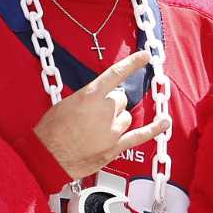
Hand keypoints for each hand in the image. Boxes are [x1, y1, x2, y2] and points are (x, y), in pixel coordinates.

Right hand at [34, 50, 171, 178]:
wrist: (47, 156)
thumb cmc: (50, 131)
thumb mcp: (65, 104)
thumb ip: (88, 98)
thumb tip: (100, 98)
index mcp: (90, 96)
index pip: (116, 74)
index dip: (133, 63)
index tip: (145, 55)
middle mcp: (105, 111)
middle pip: (121, 99)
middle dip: (111, 104)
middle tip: (94, 115)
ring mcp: (113, 130)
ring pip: (126, 118)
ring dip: (116, 120)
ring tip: (96, 130)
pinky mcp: (116, 147)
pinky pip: (140, 136)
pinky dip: (154, 129)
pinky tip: (164, 122)